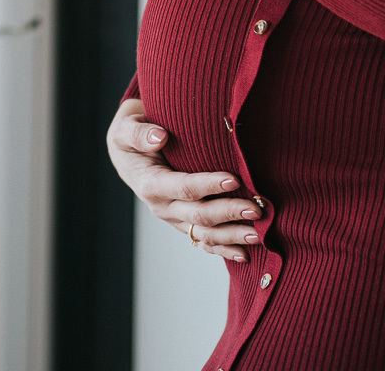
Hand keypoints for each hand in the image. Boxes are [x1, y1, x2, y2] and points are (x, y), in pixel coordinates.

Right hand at [106, 97, 262, 260]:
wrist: (128, 155)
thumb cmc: (130, 138)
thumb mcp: (125, 130)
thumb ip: (139, 134)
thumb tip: (159, 138)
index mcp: (151, 184)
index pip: (184, 187)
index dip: (209, 185)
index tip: (234, 179)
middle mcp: (162, 207)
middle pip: (199, 215)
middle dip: (229, 213)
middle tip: (256, 209)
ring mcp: (174, 218)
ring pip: (204, 234)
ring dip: (231, 236)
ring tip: (258, 234)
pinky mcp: (182, 223)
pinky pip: (203, 242)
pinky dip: (223, 249)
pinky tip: (244, 255)